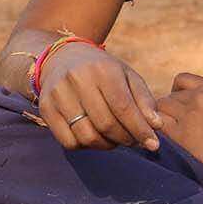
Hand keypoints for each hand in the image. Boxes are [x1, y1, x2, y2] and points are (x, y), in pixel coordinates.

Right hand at [36, 43, 161, 151]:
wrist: (62, 58)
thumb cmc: (102, 71)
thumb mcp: (127, 76)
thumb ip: (144, 100)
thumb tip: (156, 126)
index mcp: (102, 69)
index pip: (123, 107)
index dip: (140, 130)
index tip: (153, 145)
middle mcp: (77, 79)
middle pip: (106, 124)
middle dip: (125, 139)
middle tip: (132, 140)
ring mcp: (58, 93)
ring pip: (87, 136)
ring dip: (106, 145)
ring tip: (113, 139)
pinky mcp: (46, 107)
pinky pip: (68, 141)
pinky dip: (85, 146)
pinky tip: (92, 135)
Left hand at [156, 73, 202, 179]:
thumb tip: (194, 106)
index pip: (181, 79)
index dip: (176, 92)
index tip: (179, 105)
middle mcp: (198, 97)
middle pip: (168, 97)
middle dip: (169, 111)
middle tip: (175, 126)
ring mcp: (189, 114)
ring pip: (160, 109)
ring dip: (162, 120)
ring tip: (170, 134)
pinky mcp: (182, 134)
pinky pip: (159, 126)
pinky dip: (159, 132)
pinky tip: (167, 141)